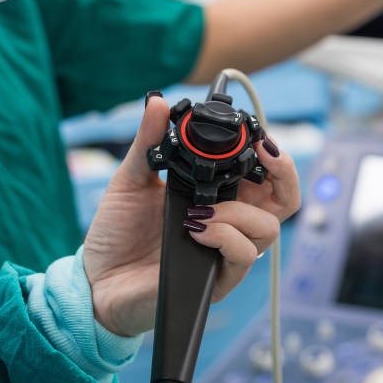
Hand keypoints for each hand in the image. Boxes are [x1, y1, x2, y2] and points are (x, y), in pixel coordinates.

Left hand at [81, 95, 301, 336]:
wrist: (96, 280)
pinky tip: (196, 230)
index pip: (266, 175)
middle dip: (286, 173)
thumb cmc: (117, 233)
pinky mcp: (218, 279)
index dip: (273, 154)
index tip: (257, 136)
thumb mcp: (131, 180)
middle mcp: (232, 222)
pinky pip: (244, 256)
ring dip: (239, 211)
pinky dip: (224, 237)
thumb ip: (148, 142)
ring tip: (201, 211)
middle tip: (263, 154)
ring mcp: (228, 252)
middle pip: (286, 200)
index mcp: (220, 196)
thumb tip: (157, 102)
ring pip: (268, 228)